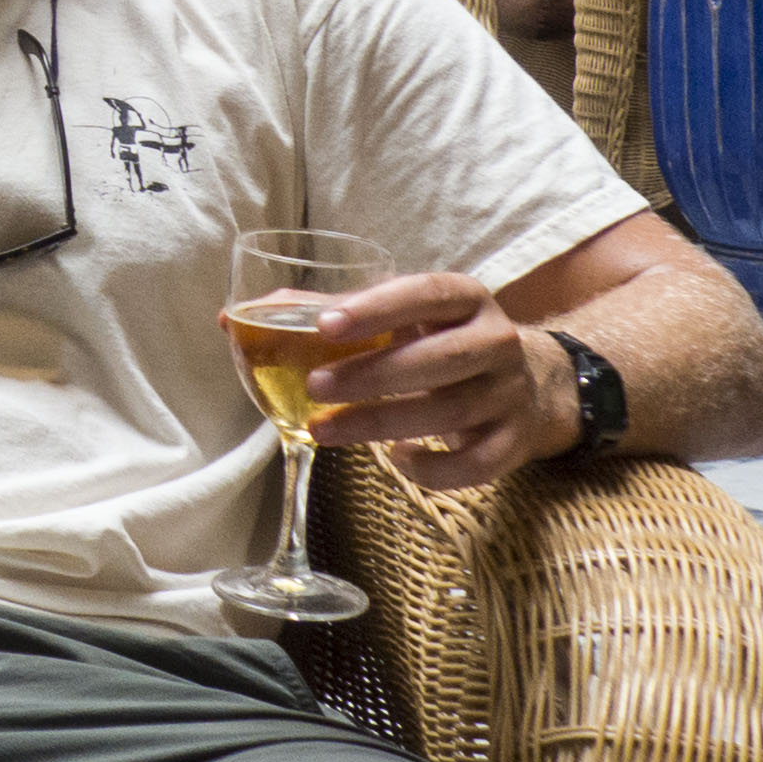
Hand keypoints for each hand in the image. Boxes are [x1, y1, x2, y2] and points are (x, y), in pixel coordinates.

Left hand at [302, 270, 578, 489]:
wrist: (530, 386)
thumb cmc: (440, 342)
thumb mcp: (402, 318)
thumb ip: (328, 314)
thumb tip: (232, 318)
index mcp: (466, 298)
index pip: (427, 292)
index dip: (378, 308)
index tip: (325, 325)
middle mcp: (497, 340)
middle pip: (442, 358)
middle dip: (373, 375)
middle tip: (315, 386)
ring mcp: (511, 393)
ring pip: (452, 412)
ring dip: (383, 423)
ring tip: (325, 429)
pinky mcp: (516, 441)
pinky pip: (478, 463)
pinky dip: (435, 468)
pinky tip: (397, 459)